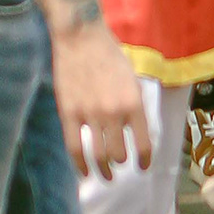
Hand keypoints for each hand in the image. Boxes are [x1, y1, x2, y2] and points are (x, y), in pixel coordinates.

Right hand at [51, 20, 152, 179]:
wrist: (81, 37)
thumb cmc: (109, 54)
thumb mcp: (132, 78)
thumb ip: (134, 105)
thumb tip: (133, 130)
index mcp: (134, 103)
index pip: (143, 144)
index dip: (144, 160)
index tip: (142, 167)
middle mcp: (114, 112)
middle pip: (119, 154)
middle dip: (121, 163)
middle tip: (120, 166)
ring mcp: (90, 115)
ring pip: (99, 156)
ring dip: (104, 170)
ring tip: (107, 176)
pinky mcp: (69, 114)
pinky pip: (74, 148)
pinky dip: (80, 165)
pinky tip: (85, 172)